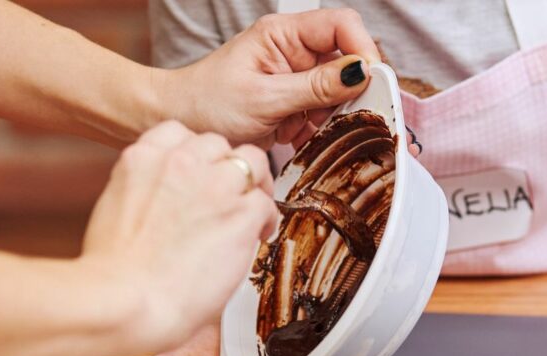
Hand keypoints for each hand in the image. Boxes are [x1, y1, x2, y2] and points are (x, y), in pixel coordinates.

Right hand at [81, 121, 276, 353]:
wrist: (126, 303)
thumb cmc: (113, 275)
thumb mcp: (114, 212)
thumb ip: (144, 195)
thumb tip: (162, 208)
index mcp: (143, 160)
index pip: (179, 133)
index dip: (195, 155)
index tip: (200, 174)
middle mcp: (180, 163)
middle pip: (218, 144)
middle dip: (225, 168)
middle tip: (228, 196)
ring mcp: (213, 186)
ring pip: (253, 163)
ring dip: (253, 186)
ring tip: (249, 213)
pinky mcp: (239, 215)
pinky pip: (265, 204)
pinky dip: (265, 220)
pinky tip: (257, 236)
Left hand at [156, 9, 379, 148]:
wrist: (177, 125)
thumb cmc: (207, 104)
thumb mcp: (263, 99)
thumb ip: (314, 87)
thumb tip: (361, 72)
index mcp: (284, 34)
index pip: (341, 24)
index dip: (362, 49)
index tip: (370, 82)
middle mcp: (294, 51)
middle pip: (346, 60)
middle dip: (349, 91)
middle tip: (346, 118)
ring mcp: (295, 78)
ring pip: (338, 92)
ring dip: (332, 116)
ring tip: (306, 131)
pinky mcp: (293, 104)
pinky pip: (322, 114)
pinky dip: (317, 130)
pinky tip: (296, 139)